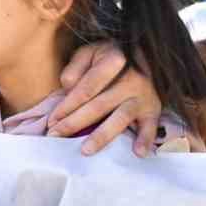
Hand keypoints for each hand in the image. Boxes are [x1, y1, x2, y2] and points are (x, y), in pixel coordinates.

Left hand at [48, 42, 161, 156]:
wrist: (148, 56)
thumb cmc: (111, 57)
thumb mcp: (91, 52)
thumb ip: (76, 67)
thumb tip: (67, 87)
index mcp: (113, 62)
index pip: (86, 88)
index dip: (67, 105)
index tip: (51, 120)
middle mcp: (130, 80)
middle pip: (99, 106)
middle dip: (75, 123)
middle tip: (56, 136)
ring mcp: (143, 96)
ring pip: (121, 118)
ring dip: (102, 136)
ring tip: (86, 151)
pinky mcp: (154, 109)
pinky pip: (151, 126)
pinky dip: (146, 139)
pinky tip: (138, 153)